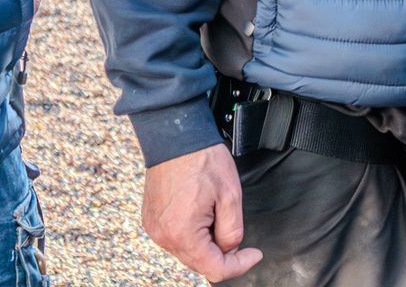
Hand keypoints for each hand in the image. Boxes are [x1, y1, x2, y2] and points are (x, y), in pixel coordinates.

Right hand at [141, 143, 261, 281]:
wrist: (175, 136)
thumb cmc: (201, 159)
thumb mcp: (230, 196)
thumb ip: (233, 231)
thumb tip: (230, 250)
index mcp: (183, 233)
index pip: (215, 269)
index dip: (240, 265)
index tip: (254, 254)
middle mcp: (164, 236)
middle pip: (200, 263)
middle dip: (222, 253)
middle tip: (233, 228)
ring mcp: (155, 229)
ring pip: (188, 252)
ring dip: (206, 243)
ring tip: (214, 214)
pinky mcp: (151, 220)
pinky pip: (175, 238)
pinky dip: (191, 234)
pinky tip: (199, 213)